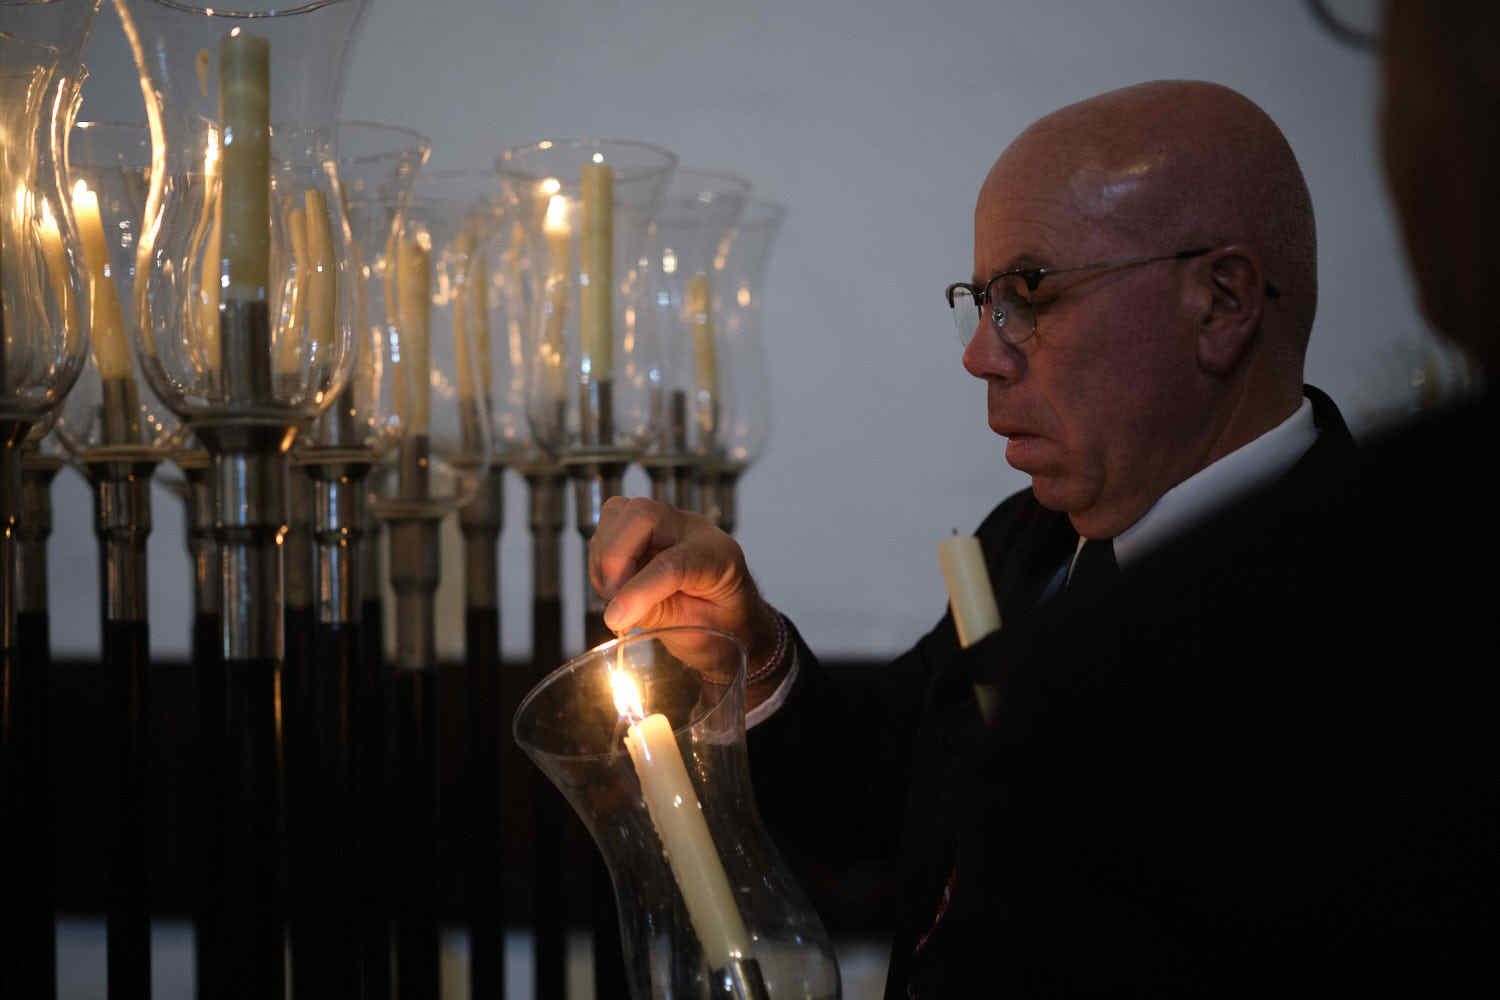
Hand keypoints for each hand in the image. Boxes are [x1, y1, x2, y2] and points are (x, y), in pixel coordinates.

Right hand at [590, 497, 780, 678]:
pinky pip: (608, 527)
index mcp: (718, 555)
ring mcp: (666, 524)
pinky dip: (600, 558)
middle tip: (613, 598)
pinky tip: (614, 586)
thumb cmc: (721, 627)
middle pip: (643, 515)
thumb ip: (659, 615)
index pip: (673, 562)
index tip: (617, 618)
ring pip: (619, 513)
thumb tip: (617, 610)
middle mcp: (692, 530)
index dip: (639, 590)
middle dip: (615, 557)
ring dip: (604, 558)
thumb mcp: (700, 634)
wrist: (730, 619)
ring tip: (615, 595)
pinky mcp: (642, 530)